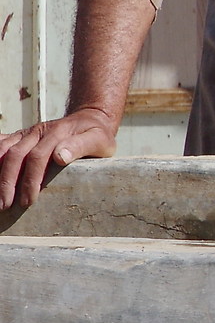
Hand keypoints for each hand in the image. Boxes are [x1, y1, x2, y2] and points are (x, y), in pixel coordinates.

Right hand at [0, 107, 116, 209]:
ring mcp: (27, 133)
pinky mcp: (20, 136)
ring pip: (4, 150)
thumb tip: (61, 156)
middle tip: (5, 204)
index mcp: (57, 133)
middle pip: (16, 155)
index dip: (31, 180)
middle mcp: (38, 131)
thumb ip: (81, 146)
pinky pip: (2, 143)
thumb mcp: (98, 140)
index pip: (38, 157)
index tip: (28, 201)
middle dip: (8, 181)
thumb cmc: (96, 134)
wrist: (90, 117)